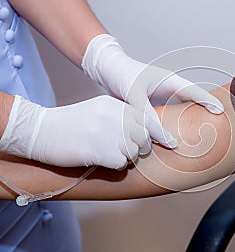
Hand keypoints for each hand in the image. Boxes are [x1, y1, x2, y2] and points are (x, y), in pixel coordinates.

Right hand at [0, 95, 146, 168]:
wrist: (40, 131)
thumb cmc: (70, 123)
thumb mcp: (98, 110)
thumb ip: (120, 116)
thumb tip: (145, 129)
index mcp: (114, 104)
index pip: (146, 119)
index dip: (152, 132)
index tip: (157, 141)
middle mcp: (113, 116)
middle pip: (143, 136)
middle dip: (140, 147)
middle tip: (127, 150)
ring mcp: (106, 133)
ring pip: (134, 151)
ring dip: (127, 157)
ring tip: (111, 154)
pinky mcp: (99, 151)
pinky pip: (121, 163)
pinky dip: (116, 165)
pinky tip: (103, 161)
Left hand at [81, 34, 223, 149]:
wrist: (107, 70)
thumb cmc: (121, 74)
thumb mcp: (134, 93)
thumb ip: (146, 114)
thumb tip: (159, 135)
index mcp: (169, 80)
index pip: (194, 91)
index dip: (208, 101)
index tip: (221, 111)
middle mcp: (169, 90)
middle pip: (192, 102)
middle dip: (204, 113)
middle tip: (218, 126)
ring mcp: (162, 99)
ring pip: (181, 112)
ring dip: (188, 122)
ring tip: (201, 135)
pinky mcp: (153, 107)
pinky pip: (167, 119)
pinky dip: (172, 127)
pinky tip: (174, 139)